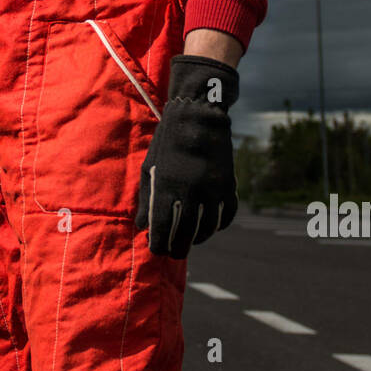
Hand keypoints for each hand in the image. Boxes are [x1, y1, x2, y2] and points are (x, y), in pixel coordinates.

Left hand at [135, 55, 238, 257]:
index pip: (162, 229)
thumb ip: (146, 199)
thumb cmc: (167, 144)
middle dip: (178, 248)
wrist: (198, 118)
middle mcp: (191, 192)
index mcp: (167, 187)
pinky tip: (208, 226)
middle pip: (185, 234)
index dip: (159, 245)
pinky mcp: (228, 186)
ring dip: (197, 239)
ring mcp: (213, 190)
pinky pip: (225, 216)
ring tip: (189, 241)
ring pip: (207, 229)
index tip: (157, 250)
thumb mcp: (150, 168)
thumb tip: (142, 226)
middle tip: (174, 252)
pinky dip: (216, 226)